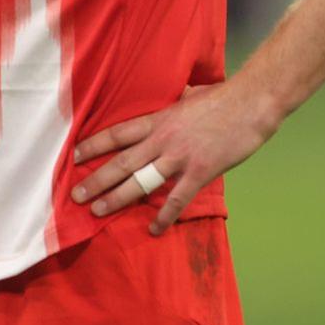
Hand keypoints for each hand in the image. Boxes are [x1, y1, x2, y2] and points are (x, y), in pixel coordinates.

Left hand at [70, 82, 280, 234]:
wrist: (251, 103)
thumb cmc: (220, 97)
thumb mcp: (186, 95)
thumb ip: (171, 103)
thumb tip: (168, 97)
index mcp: (157, 120)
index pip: (116, 134)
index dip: (93, 146)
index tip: (73, 156)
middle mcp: (162, 140)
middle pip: (121, 162)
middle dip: (95, 180)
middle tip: (74, 195)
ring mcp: (180, 158)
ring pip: (141, 182)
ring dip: (117, 198)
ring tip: (97, 211)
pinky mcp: (200, 172)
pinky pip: (177, 199)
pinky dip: (164, 216)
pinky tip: (152, 229)